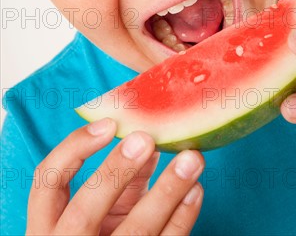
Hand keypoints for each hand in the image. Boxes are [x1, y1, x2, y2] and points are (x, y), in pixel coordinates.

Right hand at [26, 119, 203, 234]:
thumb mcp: (97, 212)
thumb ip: (117, 180)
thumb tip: (149, 140)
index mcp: (47, 225)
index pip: (47, 180)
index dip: (74, 148)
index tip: (109, 124)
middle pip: (85, 211)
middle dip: (117, 172)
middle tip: (147, 139)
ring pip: (135, 231)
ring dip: (167, 191)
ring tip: (191, 159)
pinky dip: (182, 217)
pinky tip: (195, 190)